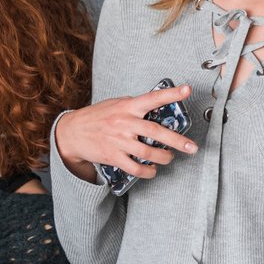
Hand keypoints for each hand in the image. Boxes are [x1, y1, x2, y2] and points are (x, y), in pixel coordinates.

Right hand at [53, 83, 197, 183]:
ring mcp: (118, 140)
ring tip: (169, 158)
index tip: (187, 90)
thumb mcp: (115, 104)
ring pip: (148, 152)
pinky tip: (152, 170)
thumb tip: (155, 106)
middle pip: (155, 131)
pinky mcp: (112, 156)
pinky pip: (135, 167)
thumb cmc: (96, 117)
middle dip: (177, 140)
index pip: (152, 98)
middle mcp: (124, 122)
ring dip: (164, 158)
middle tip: (192, 147)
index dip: (171, 94)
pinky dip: (147, 172)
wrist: (72, 132)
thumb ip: (134, 106)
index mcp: (127, 106)